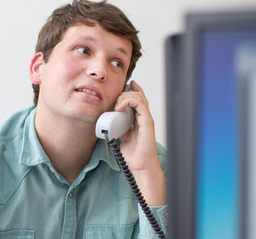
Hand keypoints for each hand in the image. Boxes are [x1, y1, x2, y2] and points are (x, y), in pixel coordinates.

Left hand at [114, 80, 165, 205]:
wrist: (140, 165)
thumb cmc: (132, 154)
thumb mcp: (121, 136)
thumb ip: (118, 127)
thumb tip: (108, 122)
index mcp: (138, 119)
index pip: (136, 99)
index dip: (128, 91)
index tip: (117, 90)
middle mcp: (143, 116)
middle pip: (138, 94)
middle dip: (124, 92)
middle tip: (114, 99)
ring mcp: (146, 118)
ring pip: (138, 96)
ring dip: (124, 97)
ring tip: (116, 105)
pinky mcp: (147, 120)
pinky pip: (139, 103)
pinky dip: (128, 101)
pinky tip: (119, 108)